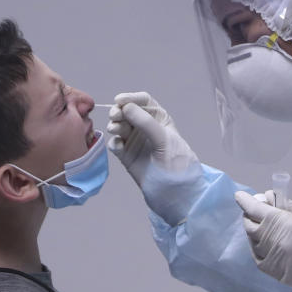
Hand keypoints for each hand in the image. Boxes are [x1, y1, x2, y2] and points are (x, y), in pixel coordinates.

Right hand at [107, 92, 200, 223]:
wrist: (176, 193)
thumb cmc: (177, 164)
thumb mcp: (165, 140)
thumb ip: (146, 123)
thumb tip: (126, 107)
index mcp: (160, 119)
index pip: (144, 101)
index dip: (131, 98)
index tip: (120, 100)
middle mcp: (146, 127)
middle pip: (127, 111)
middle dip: (119, 111)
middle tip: (116, 117)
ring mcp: (135, 141)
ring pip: (119, 126)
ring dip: (115, 125)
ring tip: (116, 130)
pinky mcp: (127, 155)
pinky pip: (116, 144)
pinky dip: (114, 142)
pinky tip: (119, 146)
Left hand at [234, 191, 291, 291]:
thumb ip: (286, 206)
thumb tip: (269, 197)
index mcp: (282, 225)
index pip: (255, 210)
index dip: (246, 201)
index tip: (240, 196)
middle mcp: (273, 243)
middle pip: (251, 226)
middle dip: (251, 215)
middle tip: (260, 209)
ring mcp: (274, 261)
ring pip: (254, 243)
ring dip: (256, 232)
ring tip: (266, 225)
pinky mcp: (277, 275)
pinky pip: (260, 259)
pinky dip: (260, 248)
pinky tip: (268, 243)